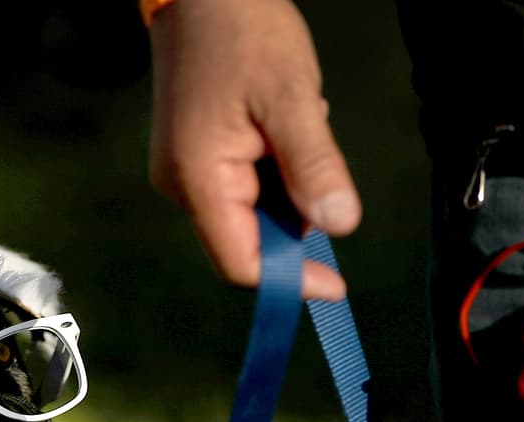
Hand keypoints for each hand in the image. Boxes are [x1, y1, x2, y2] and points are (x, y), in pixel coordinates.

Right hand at [148, 0, 360, 298]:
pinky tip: (284, 128)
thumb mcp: (292, 98)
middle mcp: (183, 187)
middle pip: (246, 241)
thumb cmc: (244, 34)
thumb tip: (340, 227)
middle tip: (322, 169)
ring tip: (299, 130)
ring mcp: (185, 173)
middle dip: (295, 222)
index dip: (289, 281)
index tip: (337, 285)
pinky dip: (275, 173)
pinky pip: (242, 188)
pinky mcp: (194, 158)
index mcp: (198, 180)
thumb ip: (314, 166)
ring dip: (288, 191)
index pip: (241, 262)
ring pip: (248, 214)